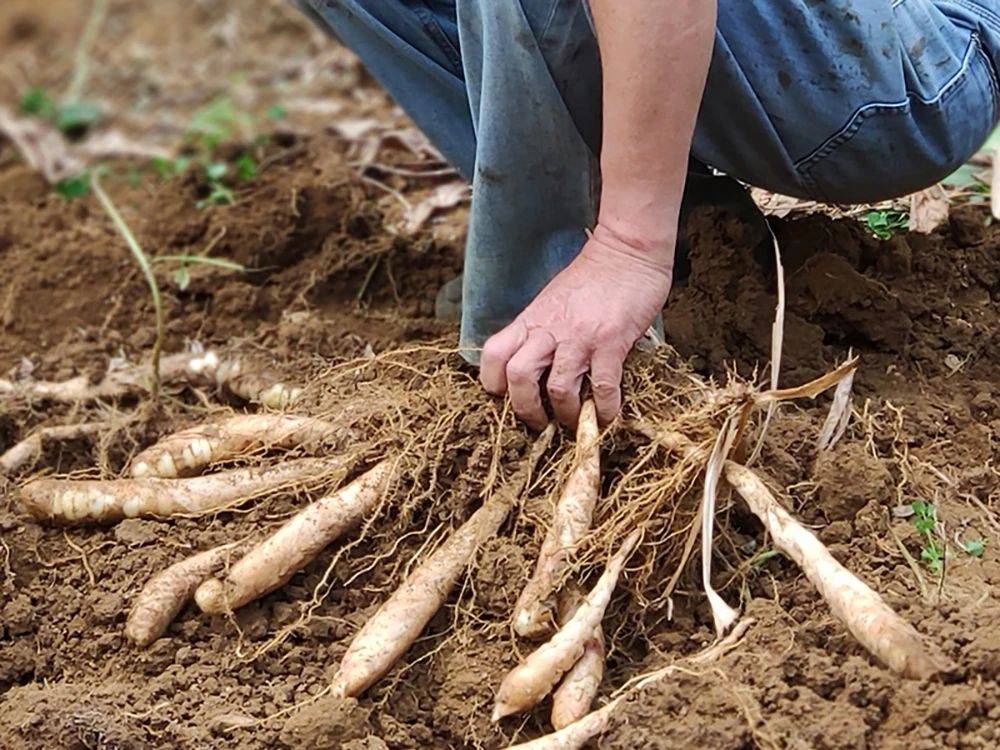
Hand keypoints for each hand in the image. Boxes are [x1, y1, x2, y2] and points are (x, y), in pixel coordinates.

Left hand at [479, 223, 673, 428]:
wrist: (627, 250)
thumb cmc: (591, 276)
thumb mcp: (552, 300)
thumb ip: (541, 329)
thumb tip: (539, 365)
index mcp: (531, 319)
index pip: (494, 354)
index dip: (493, 382)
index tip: (507, 397)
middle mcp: (549, 330)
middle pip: (518, 377)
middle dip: (526, 409)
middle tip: (540, 422)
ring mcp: (580, 337)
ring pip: (557, 388)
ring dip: (564, 413)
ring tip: (573, 421)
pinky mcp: (612, 342)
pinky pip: (602, 386)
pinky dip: (603, 409)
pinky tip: (607, 416)